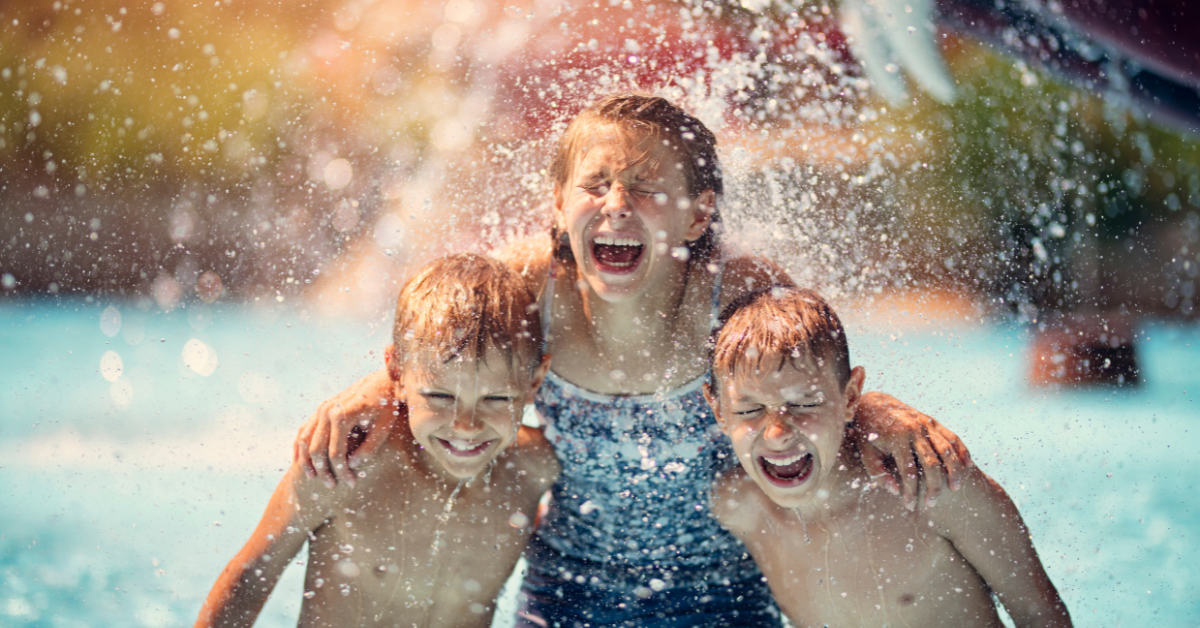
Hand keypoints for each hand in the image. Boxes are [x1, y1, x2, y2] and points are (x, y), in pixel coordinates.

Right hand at [293, 369, 397, 488]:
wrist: (383, 382)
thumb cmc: (387, 406)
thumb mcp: (384, 428)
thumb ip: (369, 448)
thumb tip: (352, 465)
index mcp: (343, 415)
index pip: (336, 453)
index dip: (342, 471)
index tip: (351, 484)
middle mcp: (327, 411)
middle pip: (316, 449)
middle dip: (322, 471)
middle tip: (331, 486)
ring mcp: (321, 409)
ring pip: (304, 440)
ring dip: (306, 462)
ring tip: (314, 479)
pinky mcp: (320, 410)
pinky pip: (303, 431)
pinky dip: (300, 447)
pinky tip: (302, 462)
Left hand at [853, 392, 973, 510]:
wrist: (873, 404)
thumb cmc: (868, 434)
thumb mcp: (865, 453)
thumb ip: (877, 473)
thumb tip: (895, 491)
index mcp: (896, 437)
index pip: (908, 471)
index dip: (910, 491)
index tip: (910, 506)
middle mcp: (914, 430)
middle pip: (931, 463)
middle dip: (934, 486)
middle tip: (932, 503)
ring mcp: (926, 424)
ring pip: (947, 450)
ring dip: (954, 471)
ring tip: (955, 488)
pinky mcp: (932, 421)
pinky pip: (952, 437)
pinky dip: (962, 452)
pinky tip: (968, 467)